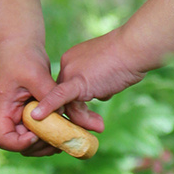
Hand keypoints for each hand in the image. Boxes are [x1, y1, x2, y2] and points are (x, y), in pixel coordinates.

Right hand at [0, 38, 61, 156]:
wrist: (22, 41)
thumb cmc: (23, 55)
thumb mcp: (35, 74)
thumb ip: (48, 93)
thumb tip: (63, 111)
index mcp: (2, 108)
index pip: (3, 139)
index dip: (19, 143)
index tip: (37, 135)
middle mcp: (9, 114)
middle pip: (20, 142)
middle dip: (39, 145)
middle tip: (60, 142)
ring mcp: (20, 112)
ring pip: (32, 136)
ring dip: (48, 139)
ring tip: (67, 135)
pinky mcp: (32, 107)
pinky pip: (40, 124)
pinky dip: (52, 127)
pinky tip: (68, 124)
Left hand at [29, 30, 143, 125]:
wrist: (135, 47)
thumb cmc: (129, 56)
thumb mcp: (109, 72)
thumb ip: (100, 82)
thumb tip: (101, 94)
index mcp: (74, 59)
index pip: (68, 89)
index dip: (78, 105)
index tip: (91, 117)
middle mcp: (68, 64)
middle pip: (66, 98)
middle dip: (80, 115)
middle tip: (97, 126)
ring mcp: (70, 71)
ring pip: (68, 104)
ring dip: (83, 119)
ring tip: (100, 125)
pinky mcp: (76, 81)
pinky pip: (58, 97)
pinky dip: (49, 108)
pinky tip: (37, 118)